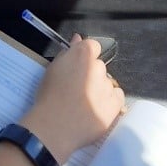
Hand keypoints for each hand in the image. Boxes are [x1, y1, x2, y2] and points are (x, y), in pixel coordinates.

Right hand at [20, 35, 124, 165]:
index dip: (86, 55)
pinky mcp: (115, 105)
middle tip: (78, 88)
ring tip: (85, 102)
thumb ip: (68, 52)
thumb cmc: (49, 96)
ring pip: (108, 82)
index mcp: (82, 55)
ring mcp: (108, 86)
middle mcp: (98, 67)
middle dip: (91, 73)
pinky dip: (110, 101)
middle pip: (99, 66)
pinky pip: (117, 97)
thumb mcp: (53, 69)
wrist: (54, 126)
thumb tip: (78, 39)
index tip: (78, 66)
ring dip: (100, 88)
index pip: (93, 46)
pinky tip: (95, 108)